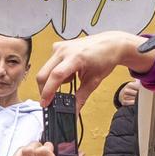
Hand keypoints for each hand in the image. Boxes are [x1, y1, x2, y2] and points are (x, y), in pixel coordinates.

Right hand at [36, 31, 151, 106]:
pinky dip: (56, 72)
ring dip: (53, 80)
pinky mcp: (58, 46)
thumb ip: (81, 98)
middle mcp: (64, 50)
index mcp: (75, 57)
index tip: (45, 103)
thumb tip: (73, 111)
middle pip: (44, 73)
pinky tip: (69, 71)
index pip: (56, 76)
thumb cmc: (105, 58)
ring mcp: (60, 47)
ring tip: (70, 79)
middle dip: (45, 89)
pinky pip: (50, 63)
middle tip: (51, 99)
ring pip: (46, 70)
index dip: (48, 91)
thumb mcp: (93, 81)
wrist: (110, 44)